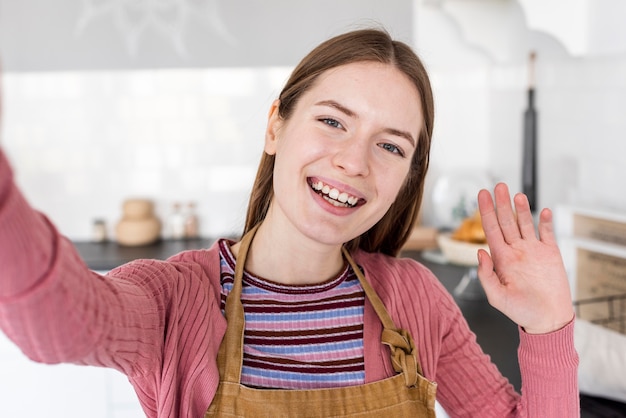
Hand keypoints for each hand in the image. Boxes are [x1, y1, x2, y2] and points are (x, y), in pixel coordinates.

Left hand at [476, 183, 573, 333]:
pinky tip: (542, 211)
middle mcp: (516, 250)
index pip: (491, 229)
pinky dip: (545, 222)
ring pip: (525, 223)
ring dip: (521, 208)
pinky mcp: (551, 254)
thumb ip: (486, 275)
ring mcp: (533, 250)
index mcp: (501, 258)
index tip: (481, 195)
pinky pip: (547, 233)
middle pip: (506, 221)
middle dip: (501, 203)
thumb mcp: (497, 297)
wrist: (547, 320)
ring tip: (516, 194)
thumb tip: (480, 253)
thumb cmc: (521, 311)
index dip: (486, 211)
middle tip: (497, 186)